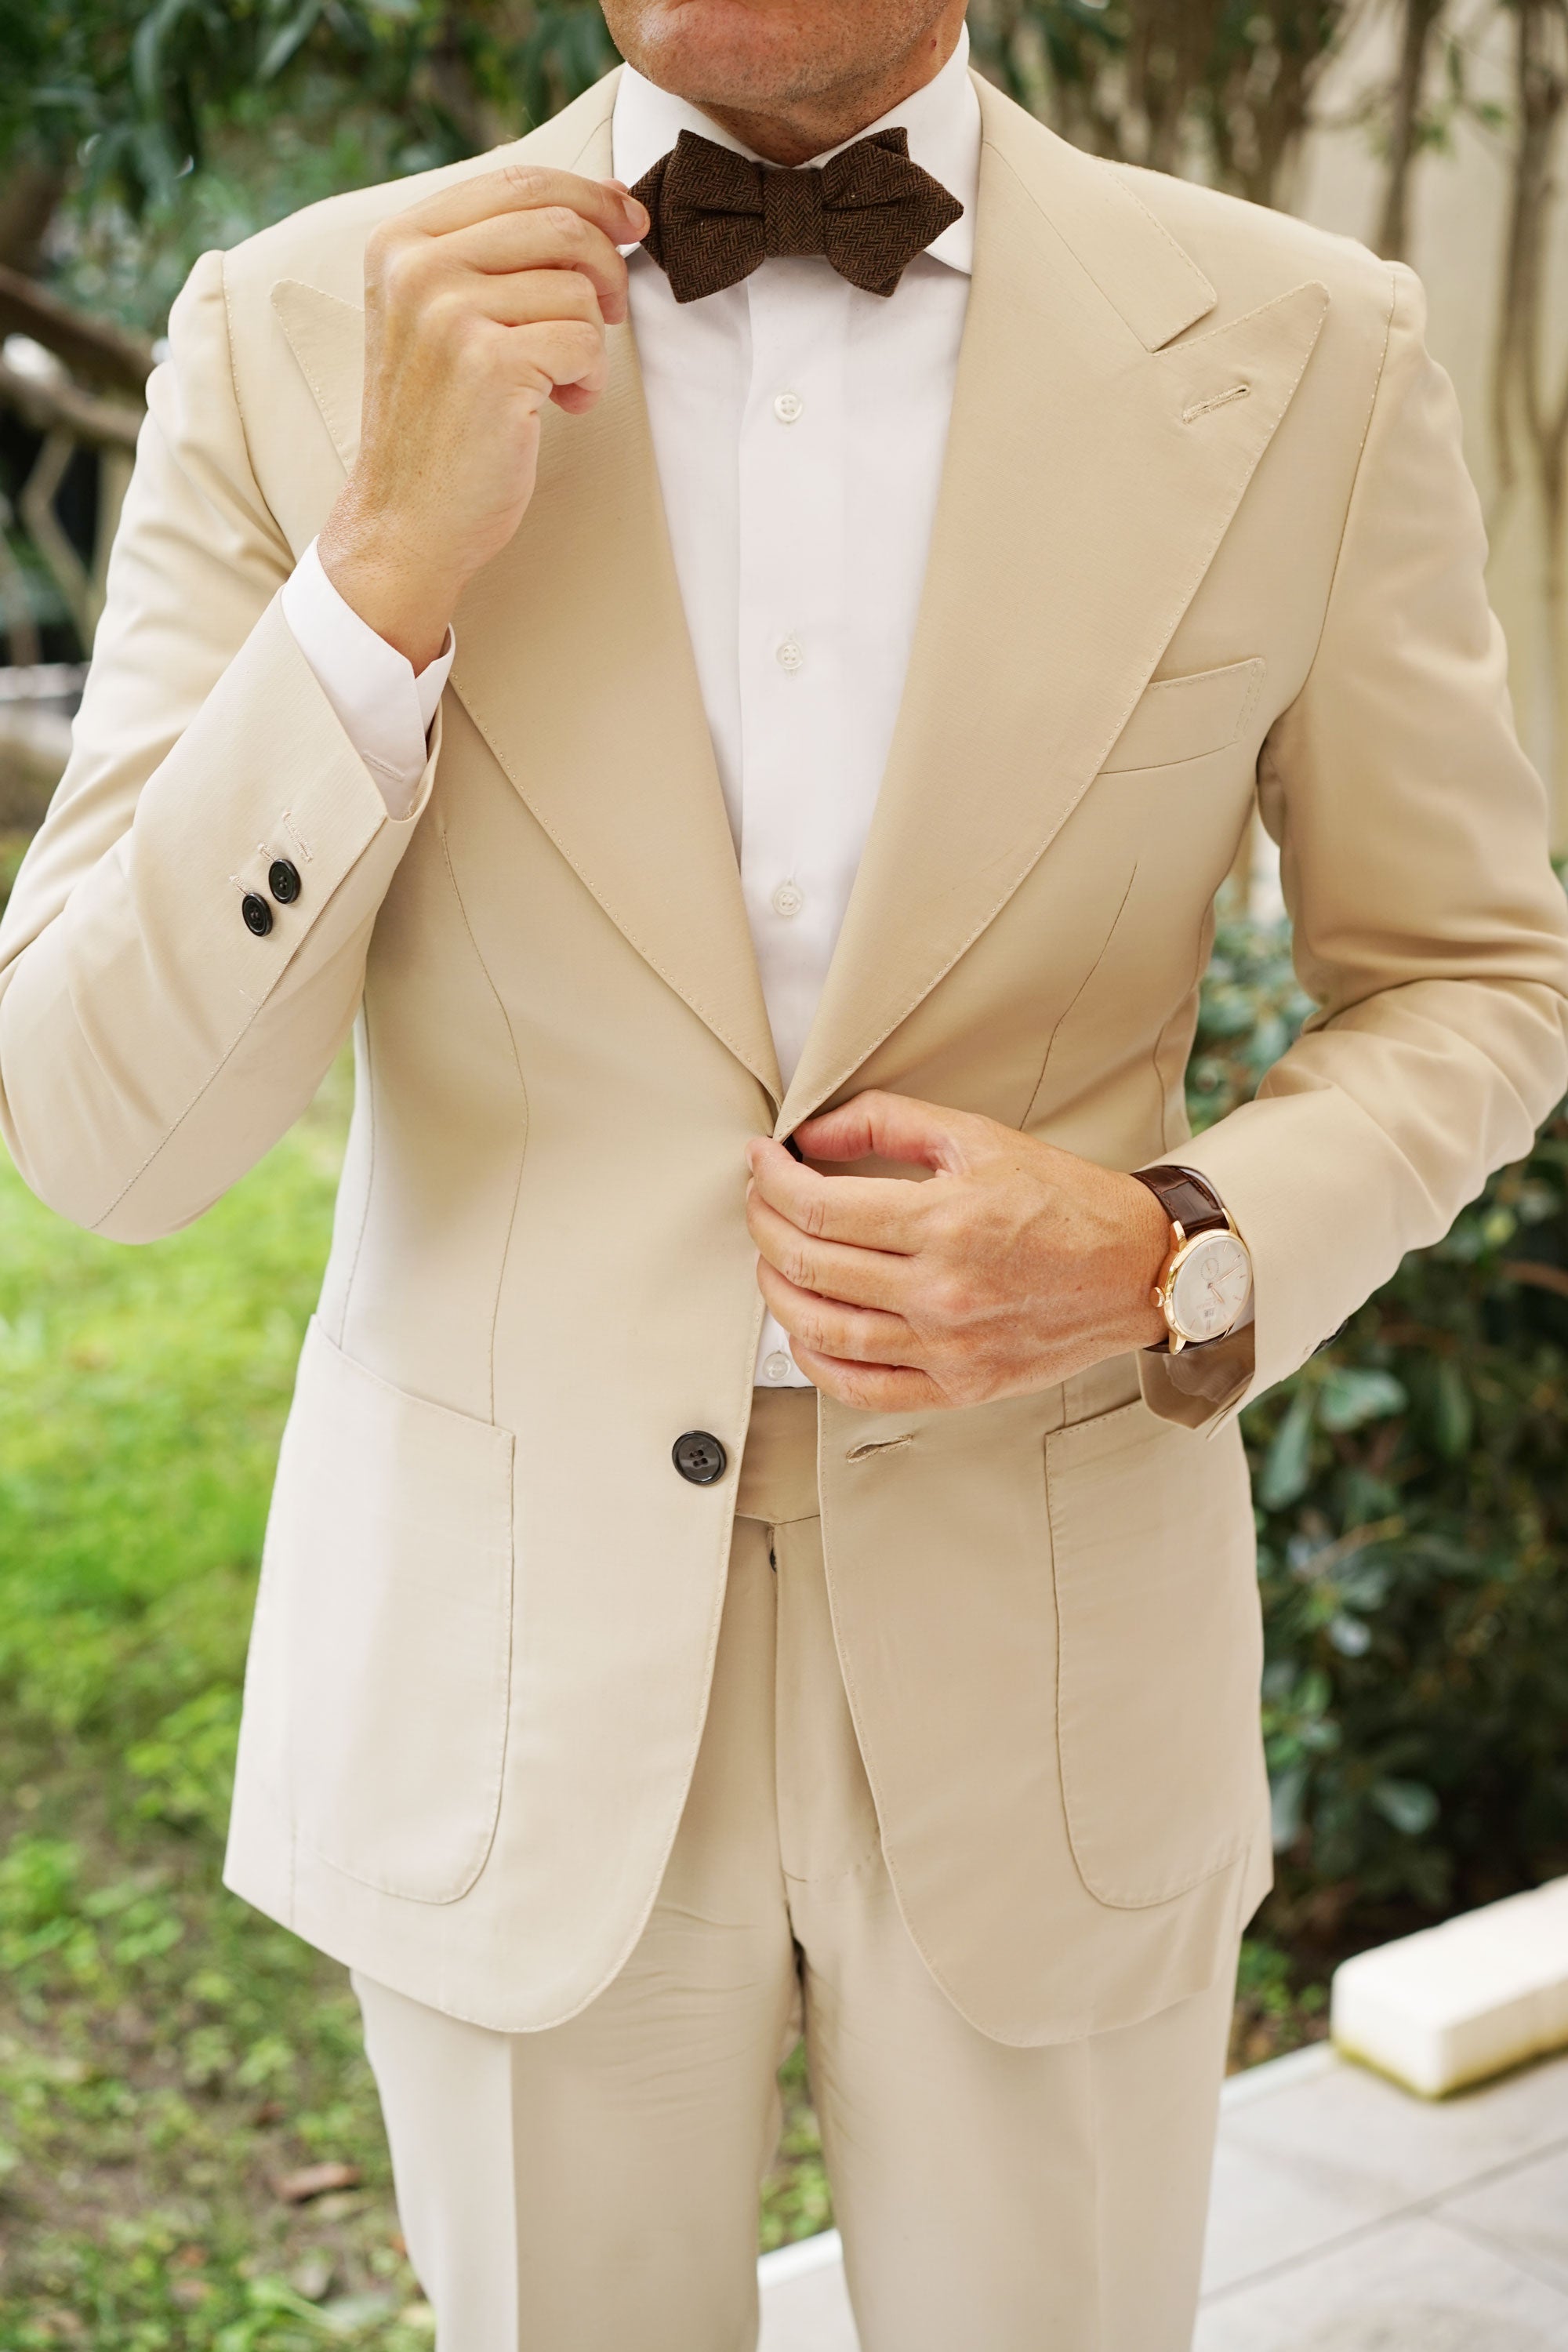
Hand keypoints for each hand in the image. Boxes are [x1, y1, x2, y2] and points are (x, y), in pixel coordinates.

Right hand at [318, 166, 648, 669]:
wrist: (405, 520)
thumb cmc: (439, 424)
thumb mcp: (442, 317)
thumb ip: (496, 256)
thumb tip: (602, 205)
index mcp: (401, 241)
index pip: (517, 179)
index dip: (589, 193)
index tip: (630, 220)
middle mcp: (417, 266)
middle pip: (558, 221)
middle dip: (607, 265)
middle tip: (612, 312)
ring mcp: (448, 312)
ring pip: (578, 286)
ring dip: (593, 337)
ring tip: (565, 380)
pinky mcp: (489, 363)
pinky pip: (584, 341)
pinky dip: (590, 378)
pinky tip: (562, 405)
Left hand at [744, 1090, 1171, 1411]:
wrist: (1136, 1269)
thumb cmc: (1064, 1202)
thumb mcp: (978, 1138)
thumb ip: (887, 1123)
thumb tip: (810, 1133)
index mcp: (947, 1222)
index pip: (820, 1208)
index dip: (771, 1181)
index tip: (761, 1161)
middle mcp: (943, 1292)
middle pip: (811, 1267)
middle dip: (764, 1226)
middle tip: (759, 1201)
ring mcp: (948, 1348)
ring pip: (824, 1331)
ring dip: (777, 1292)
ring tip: (772, 1259)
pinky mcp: (959, 1387)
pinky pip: (862, 1389)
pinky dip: (815, 1362)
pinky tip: (803, 1330)